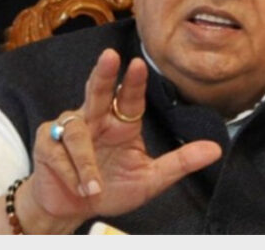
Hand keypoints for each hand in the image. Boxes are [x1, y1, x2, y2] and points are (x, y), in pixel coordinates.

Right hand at [21, 48, 221, 232]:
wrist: (72, 208)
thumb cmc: (111, 188)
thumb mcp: (150, 179)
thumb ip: (180, 162)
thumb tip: (216, 149)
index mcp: (122, 123)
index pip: (130, 98)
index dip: (134, 82)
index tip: (138, 64)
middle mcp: (95, 119)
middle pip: (98, 91)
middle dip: (103, 74)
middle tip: (110, 56)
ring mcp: (69, 129)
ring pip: (76, 131)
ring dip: (85, 161)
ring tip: (95, 187)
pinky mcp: (47, 143)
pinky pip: (57, 151)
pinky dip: (70, 171)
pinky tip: (79, 186)